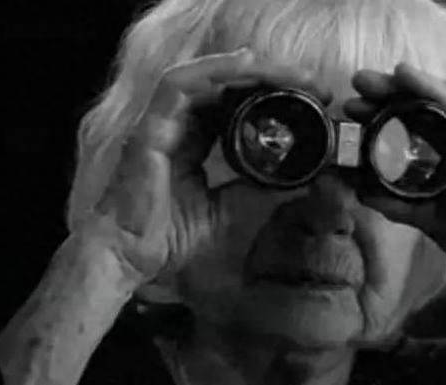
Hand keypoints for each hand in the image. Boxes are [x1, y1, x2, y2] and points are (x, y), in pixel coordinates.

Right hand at [82, 49, 331, 285]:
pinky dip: (213, 70)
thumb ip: (260, 191)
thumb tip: (302, 180)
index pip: (235, 105)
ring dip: (251, 69)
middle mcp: (179, 125)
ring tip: (291, 73)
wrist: (131, 258)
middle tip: (314, 83)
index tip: (312, 102)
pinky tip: (245, 65)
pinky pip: (179, 85)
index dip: (272, 97)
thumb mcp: (230, 211)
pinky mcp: (151, 128)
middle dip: (272, 77)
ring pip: (207, 76)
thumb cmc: (170, 239)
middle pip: (226, 85)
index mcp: (195, 142)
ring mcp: (162, 123)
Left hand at [344, 63, 445, 290]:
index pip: (423, 125)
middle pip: (431, 107)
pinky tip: (407, 78)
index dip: (387, 113)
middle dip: (391, 94)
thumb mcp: (432, 218)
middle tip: (357, 85)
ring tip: (372, 80)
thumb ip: (400, 203)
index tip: (355, 111)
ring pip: (445, 102)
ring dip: (406, 87)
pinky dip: (435, 91)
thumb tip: (362, 191)